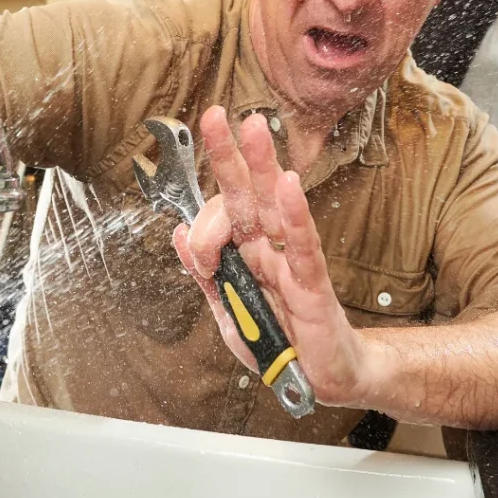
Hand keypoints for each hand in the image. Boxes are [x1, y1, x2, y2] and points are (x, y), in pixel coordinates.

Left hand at [172, 106, 369, 406]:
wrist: (319, 381)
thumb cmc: (278, 342)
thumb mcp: (226, 312)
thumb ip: (203, 274)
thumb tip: (177, 231)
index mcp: (246, 254)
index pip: (220, 218)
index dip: (202, 220)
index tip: (197, 249)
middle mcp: (268, 249)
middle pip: (246, 194)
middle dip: (230, 155)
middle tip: (216, 116)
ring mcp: (290, 262)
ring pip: (273, 207)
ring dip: (263, 167)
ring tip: (253, 128)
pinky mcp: (312, 284)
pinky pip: (302, 246)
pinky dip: (294, 216)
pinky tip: (288, 185)